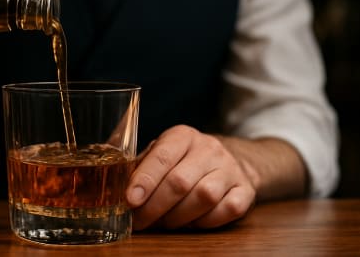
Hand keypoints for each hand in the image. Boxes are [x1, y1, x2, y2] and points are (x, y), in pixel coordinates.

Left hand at [126, 125, 255, 229]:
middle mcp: (209, 148)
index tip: (130, 200)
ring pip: (203, 196)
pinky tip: (192, 222)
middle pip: (179, 181)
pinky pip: (227, 210)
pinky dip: (206, 221)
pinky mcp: (246, 189)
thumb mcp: (162, 153)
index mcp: (182, 136)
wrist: (232, 160)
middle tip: (139, 221)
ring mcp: (230, 168)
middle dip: (154, 206)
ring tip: (164, 222)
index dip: (144, 180)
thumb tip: (113, 188)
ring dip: (178, 216)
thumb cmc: (185, 160)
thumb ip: (141, 167)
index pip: (161, 157)